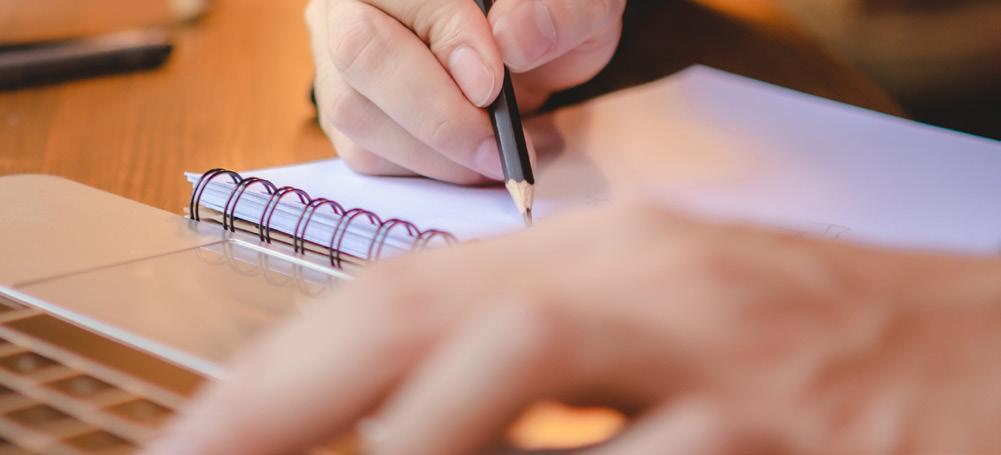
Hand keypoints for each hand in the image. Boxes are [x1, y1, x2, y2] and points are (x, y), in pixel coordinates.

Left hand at [147, 200, 1000, 453]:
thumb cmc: (822, 349)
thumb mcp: (671, 333)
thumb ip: (545, 376)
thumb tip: (415, 436)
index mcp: (610, 256)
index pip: (404, 296)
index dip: (283, 375)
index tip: (200, 445)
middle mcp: (651, 282)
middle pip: (423, 321)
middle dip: (280, 406)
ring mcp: (724, 355)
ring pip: (511, 373)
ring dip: (405, 449)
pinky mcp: (792, 436)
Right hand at [305, 0, 625, 183]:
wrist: (533, 44)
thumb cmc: (547, 16)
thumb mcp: (580, 5)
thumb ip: (558, 11)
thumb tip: (512, 40)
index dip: (452, 43)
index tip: (495, 88)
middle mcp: (355, 1)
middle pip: (361, 55)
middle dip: (435, 116)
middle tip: (495, 150)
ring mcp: (339, 52)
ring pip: (355, 112)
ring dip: (432, 154)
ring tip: (494, 159)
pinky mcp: (347, 105)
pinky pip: (364, 150)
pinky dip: (421, 169)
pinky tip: (469, 163)